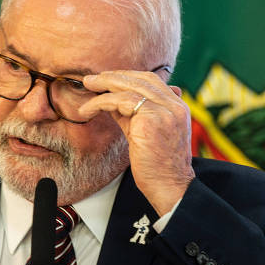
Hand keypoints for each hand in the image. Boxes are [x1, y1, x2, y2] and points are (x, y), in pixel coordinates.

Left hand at [79, 71, 194, 215]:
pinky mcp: (151, 120)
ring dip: (104, 85)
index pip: (152, 80)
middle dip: (113, 76)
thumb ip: (132, 114)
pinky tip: (89, 109)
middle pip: (141, 78)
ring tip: (87, 87)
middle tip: (91, 79)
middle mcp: (175, 106)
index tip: (107, 79)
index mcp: (177, 107)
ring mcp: (165, 111)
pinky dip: (101, 102)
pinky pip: (120, 101)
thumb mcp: (144, 133)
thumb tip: (110, 99)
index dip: (127, 76)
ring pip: (130, 87)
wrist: (169, 187)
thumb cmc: (158, 166)